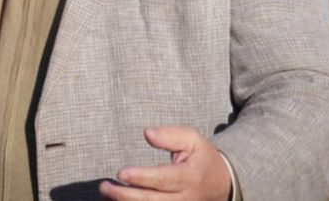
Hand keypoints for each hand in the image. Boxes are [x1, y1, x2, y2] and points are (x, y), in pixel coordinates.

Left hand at [99, 127, 231, 200]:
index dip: (141, 177)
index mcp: (190, 176)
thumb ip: (170, 135)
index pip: (162, 178)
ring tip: (106, 192)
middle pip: (152, 200)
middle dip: (125, 195)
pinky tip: (117, 200)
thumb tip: (147, 133)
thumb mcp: (193, 139)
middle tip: (105, 186)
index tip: (120, 173)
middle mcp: (185, 197)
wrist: (223, 184)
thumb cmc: (202, 158)